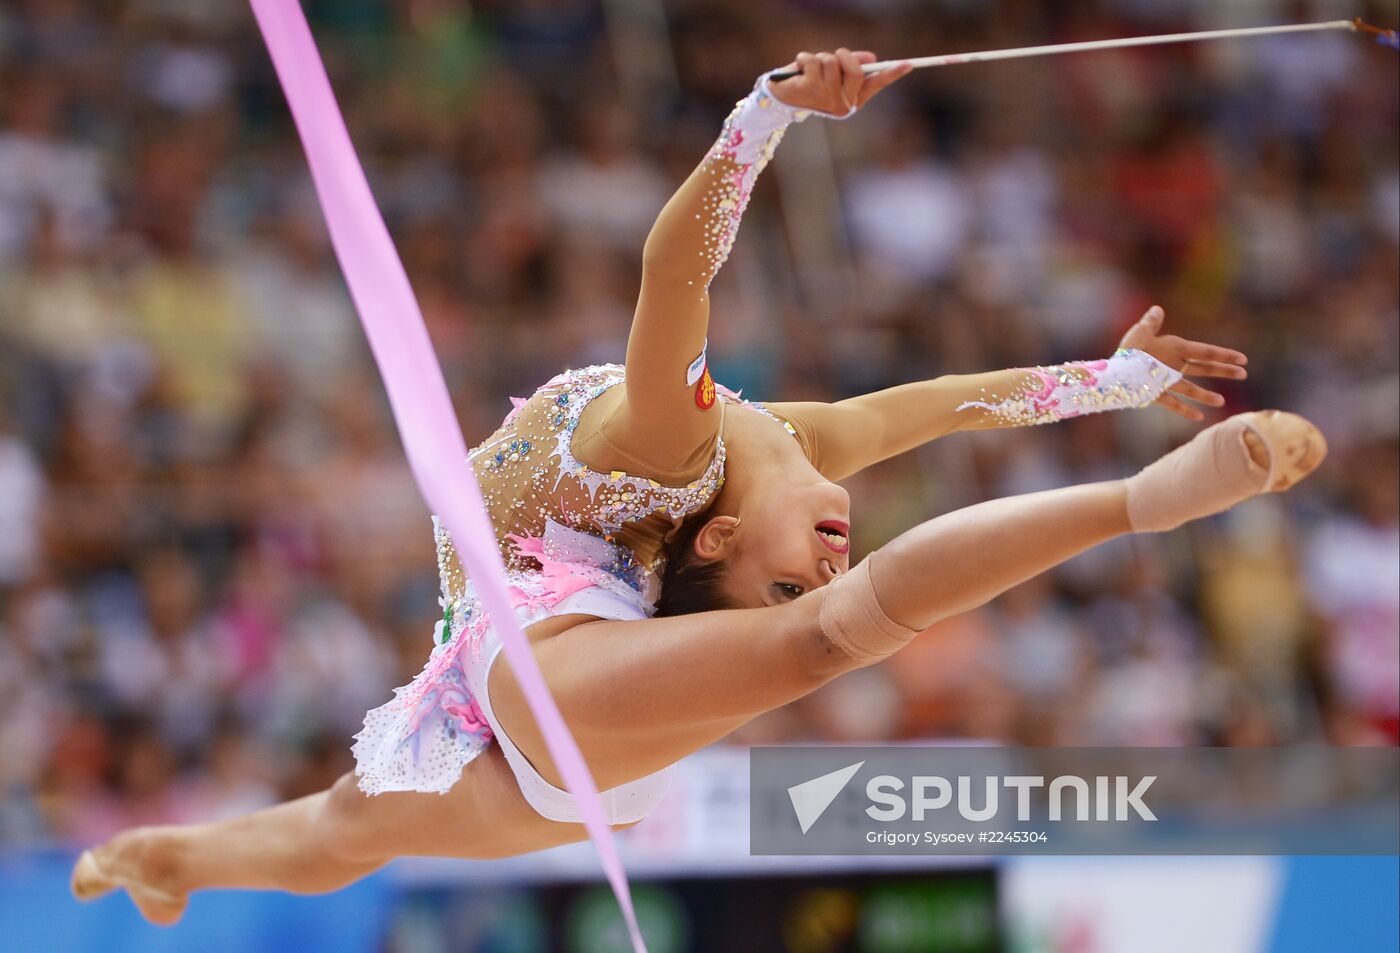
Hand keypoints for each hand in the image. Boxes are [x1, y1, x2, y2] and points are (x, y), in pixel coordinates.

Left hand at [769, 48, 911, 116]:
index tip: (909, 64)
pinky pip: (814, 62)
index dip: (893, 73)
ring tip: (811, 69)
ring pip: (832, 63)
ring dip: (820, 58)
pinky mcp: (809, 92)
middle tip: (833, 57)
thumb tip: (871, 59)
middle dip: (843, 56)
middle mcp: (843, 105)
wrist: (781, 98)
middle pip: (855, 69)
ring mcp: (826, 100)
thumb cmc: (810, 83)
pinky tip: (799, 69)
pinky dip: (805, 58)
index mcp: (852, 100)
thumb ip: (853, 66)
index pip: (876, 84)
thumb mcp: (834, 73)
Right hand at [1119, 305, 1247, 421]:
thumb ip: (1151, 322)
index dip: (1225, 355)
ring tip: (1221, 401)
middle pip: (1204, 368)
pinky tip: (1199, 417)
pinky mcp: (1157, 395)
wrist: (1116, 374)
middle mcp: (1176, 366)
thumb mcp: (1140, 332)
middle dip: (1224, 371)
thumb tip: (1157, 309)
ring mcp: (1168, 383)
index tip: (1243, 359)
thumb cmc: (1129, 349)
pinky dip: (1186, 410)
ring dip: (1206, 395)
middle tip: (1243, 375)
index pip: (1207, 352)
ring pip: (1191, 389)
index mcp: (1176, 348)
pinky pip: (1174, 404)